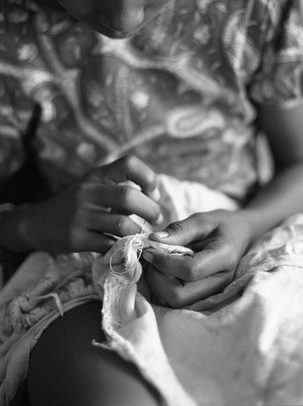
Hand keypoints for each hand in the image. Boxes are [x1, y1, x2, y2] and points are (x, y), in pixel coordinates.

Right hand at [23, 155, 160, 253]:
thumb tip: (154, 198)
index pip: (128, 163)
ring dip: (139, 232)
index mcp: (97, 175)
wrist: (38, 223)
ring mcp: (80, 215)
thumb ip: (121, 190)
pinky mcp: (75, 238)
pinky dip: (122, 247)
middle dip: (151, 210)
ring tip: (142, 235)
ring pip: (122, 225)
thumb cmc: (78, 205)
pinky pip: (109, 244)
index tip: (152, 193)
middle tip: (156, 218)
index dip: (148, 177)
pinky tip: (124, 246)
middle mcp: (87, 191)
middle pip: (128, 197)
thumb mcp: (95, 188)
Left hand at [143, 210, 252, 307]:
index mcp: (224, 258)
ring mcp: (211, 294)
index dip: (164, 262)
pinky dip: (160, 288)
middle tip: (150, 258)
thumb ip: (180, 230)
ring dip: (156, 284)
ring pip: (174, 303)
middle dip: (157, 278)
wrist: (240, 237)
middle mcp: (219, 283)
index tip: (149, 249)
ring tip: (155, 263)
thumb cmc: (221, 226)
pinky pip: (173, 302)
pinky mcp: (201, 298)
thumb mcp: (203, 220)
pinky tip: (160, 271)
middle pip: (179, 296)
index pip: (190, 270)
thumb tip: (154, 239)